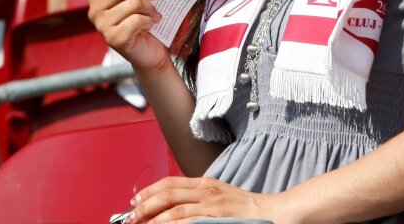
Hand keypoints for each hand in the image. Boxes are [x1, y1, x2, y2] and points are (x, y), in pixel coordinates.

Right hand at [88, 0, 169, 72]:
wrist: (149, 51)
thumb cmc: (142, 18)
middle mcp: (94, 8)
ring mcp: (101, 24)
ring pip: (133, 3)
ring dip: (150, 7)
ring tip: (155, 13)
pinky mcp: (113, 38)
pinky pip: (137, 20)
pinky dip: (149, 20)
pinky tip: (151, 24)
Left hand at [125, 176, 282, 223]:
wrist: (274, 214)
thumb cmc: (247, 210)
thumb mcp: (220, 196)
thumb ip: (198, 198)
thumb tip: (174, 207)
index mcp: (205, 184)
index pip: (169, 183)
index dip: (149, 191)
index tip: (134, 201)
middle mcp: (206, 191)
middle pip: (167, 195)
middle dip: (144, 207)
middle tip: (130, 219)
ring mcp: (212, 206)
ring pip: (174, 210)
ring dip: (153, 220)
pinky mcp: (217, 219)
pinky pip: (188, 222)